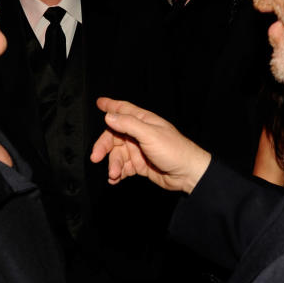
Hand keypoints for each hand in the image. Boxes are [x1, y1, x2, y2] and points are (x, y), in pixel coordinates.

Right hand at [90, 98, 210, 193]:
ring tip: (114, 174)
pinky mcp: (140, 164)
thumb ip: (128, 124)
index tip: (99, 103)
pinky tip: (115, 179)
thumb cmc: (174, 150)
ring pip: (117, 155)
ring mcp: (139, 150)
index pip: (123, 109)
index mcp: (143, 121)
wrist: (187, 174)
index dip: (111, 106)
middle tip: (96, 157)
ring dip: (113, 164)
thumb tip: (109, 116)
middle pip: (113, 136)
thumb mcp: (150, 134)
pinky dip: (118, 173)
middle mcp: (139, 134)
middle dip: (103, 147)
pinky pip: (123, 167)